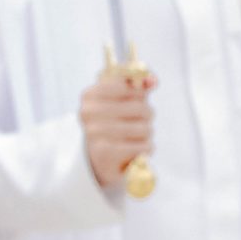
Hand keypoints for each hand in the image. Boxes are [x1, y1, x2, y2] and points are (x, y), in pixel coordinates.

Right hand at [80, 66, 155, 186]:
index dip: (140, 93)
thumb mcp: (123, 99)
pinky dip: (146, 148)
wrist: (100, 159)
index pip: (127, 85)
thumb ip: (138, 85)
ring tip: (135, 136)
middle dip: (147, 115)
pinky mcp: (106, 154)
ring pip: (145, 128)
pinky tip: (135, 149)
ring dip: (147, 133)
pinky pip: (145, 146)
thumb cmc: (115, 122)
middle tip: (138, 120)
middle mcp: (88, 113)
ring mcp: (95, 134)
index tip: (136, 99)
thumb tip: (152, 80)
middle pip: (141, 108)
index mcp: (89, 95)